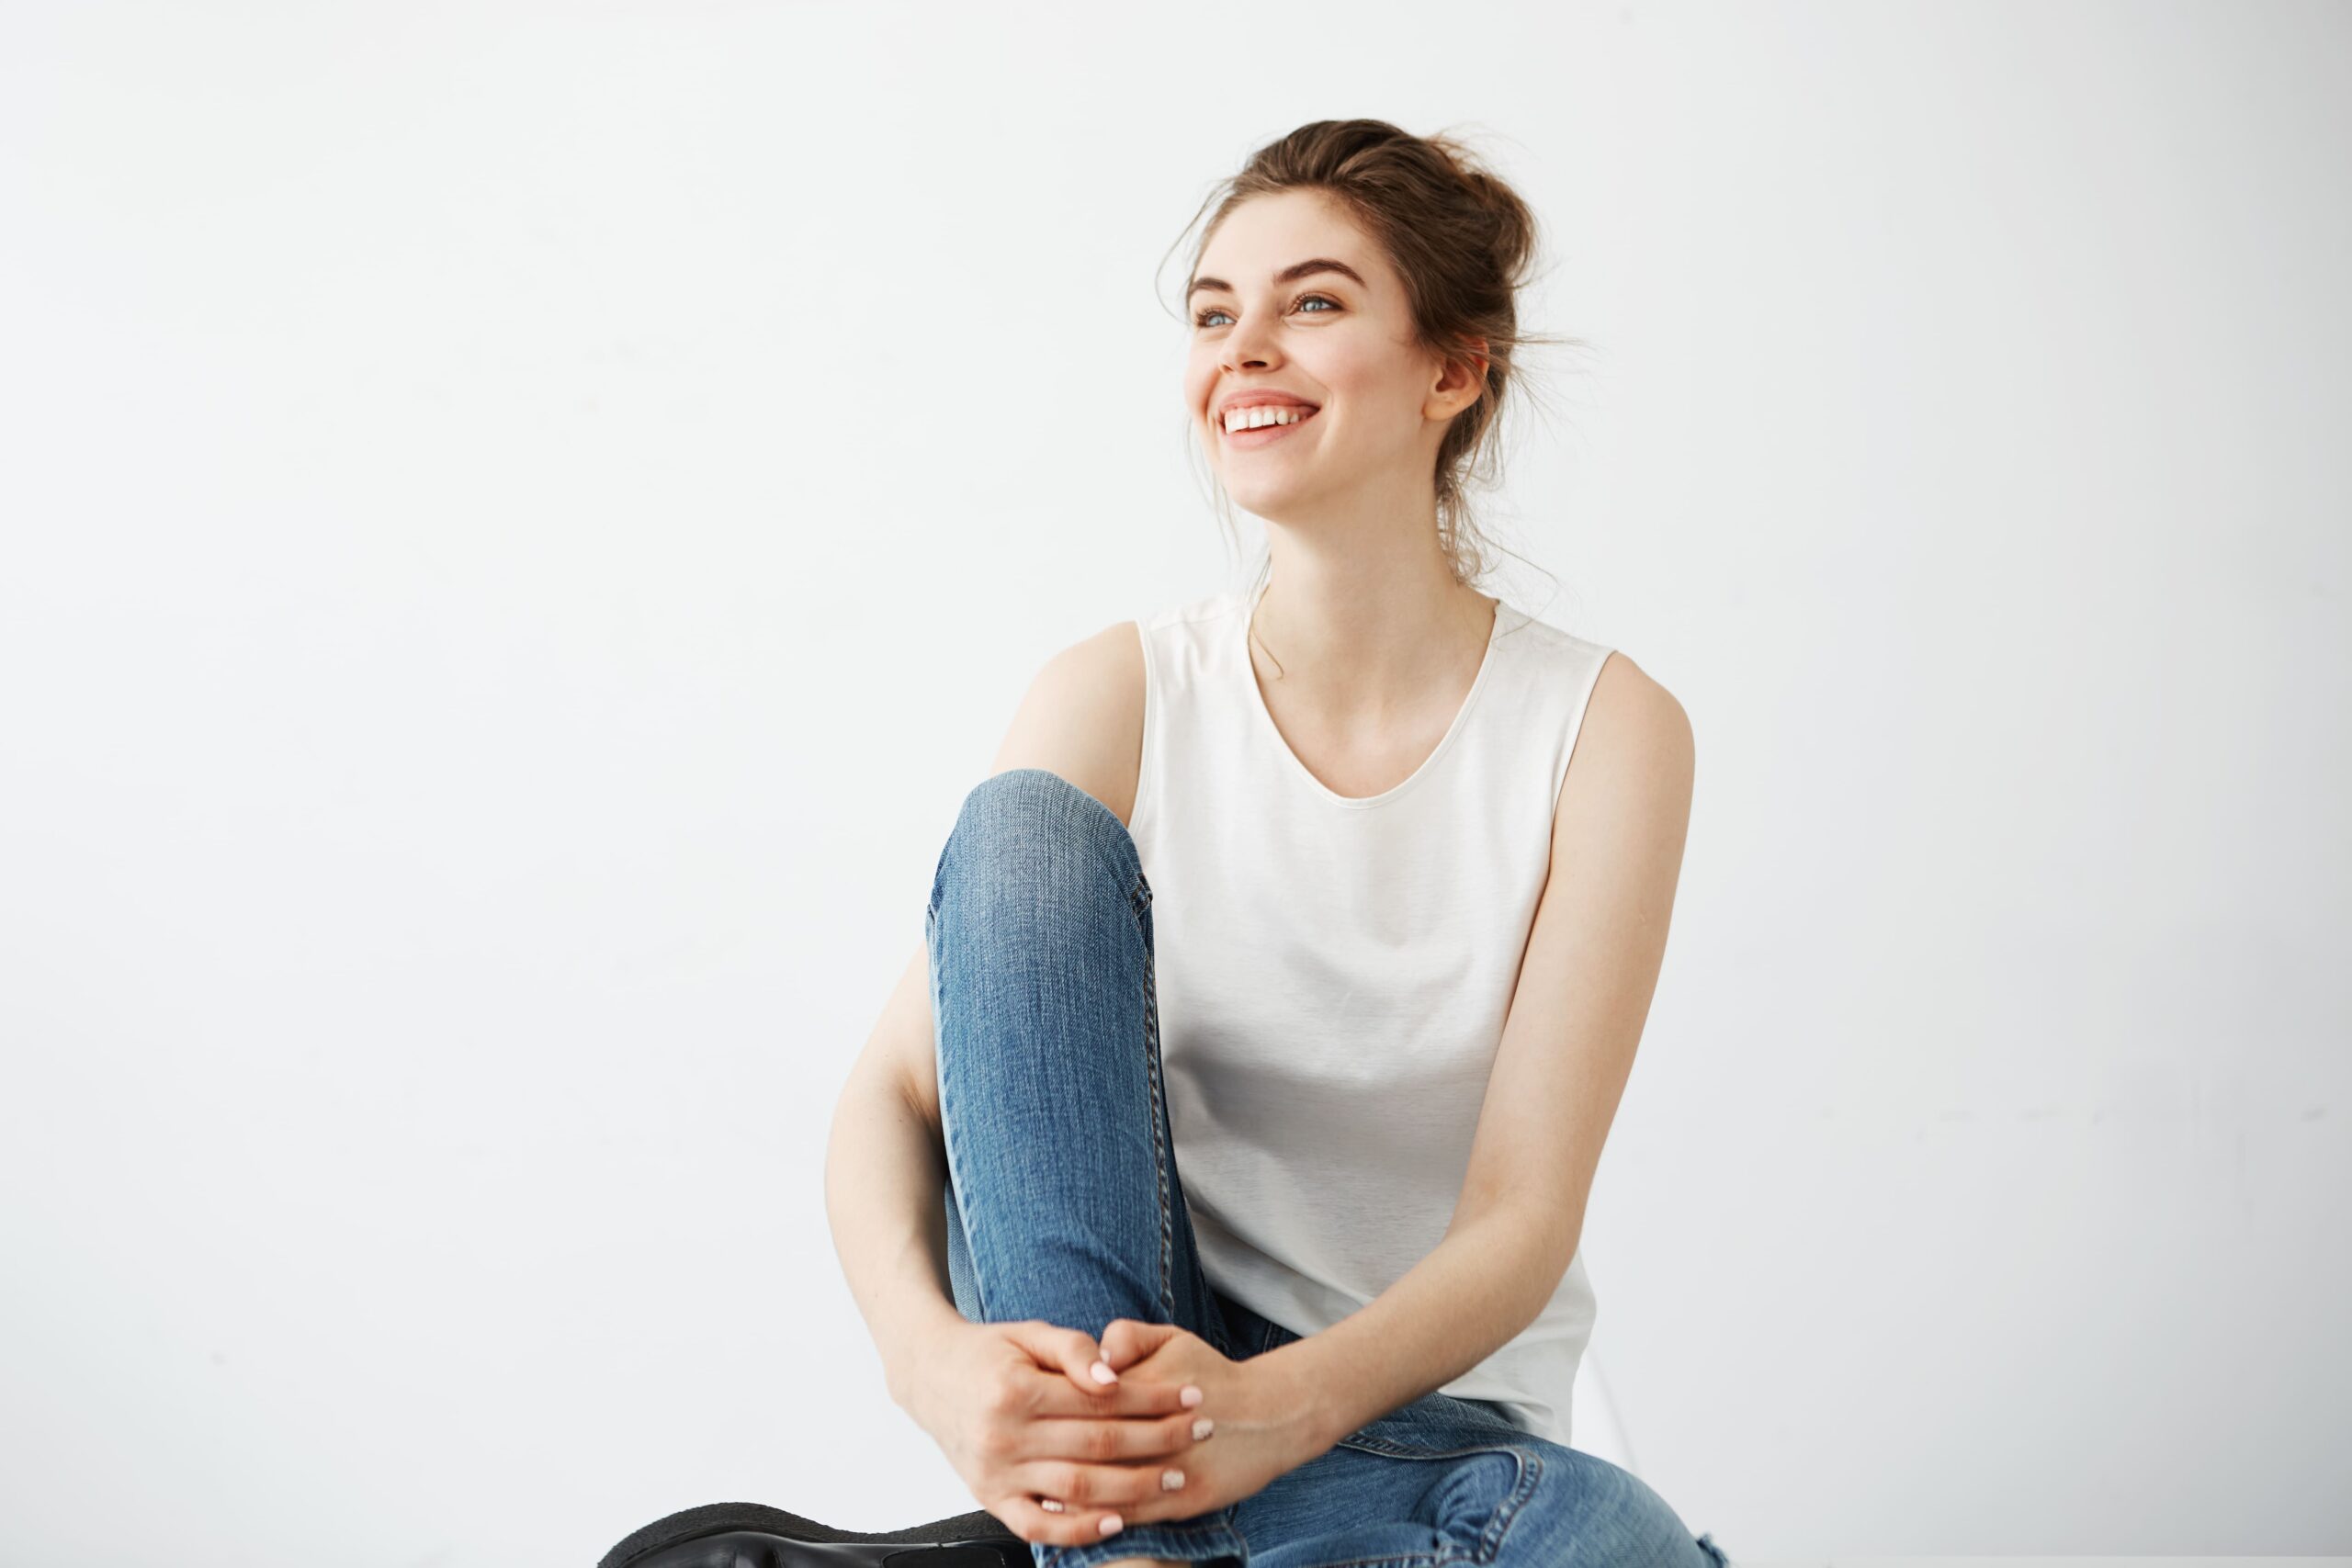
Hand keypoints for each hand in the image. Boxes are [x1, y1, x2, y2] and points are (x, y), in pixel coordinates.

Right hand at [891, 1317, 1219, 1549]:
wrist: (928, 1376)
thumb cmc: (988, 1351)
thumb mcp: (1029, 1334)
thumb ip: (1074, 1351)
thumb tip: (1115, 1378)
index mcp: (1017, 1391)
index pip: (1102, 1401)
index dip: (1154, 1398)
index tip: (1192, 1395)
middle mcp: (1004, 1436)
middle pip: (1099, 1445)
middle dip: (1158, 1439)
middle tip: (1202, 1432)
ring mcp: (996, 1473)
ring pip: (1078, 1488)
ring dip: (1135, 1486)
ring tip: (1176, 1476)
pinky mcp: (989, 1499)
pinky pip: (1039, 1526)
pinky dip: (1080, 1530)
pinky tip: (1118, 1521)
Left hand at [1026, 1319, 1328, 1530]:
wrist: (1272, 1414)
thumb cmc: (1212, 1373)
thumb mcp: (1173, 1338)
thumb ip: (1128, 1336)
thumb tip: (1095, 1355)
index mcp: (1146, 1386)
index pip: (1088, 1399)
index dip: (1053, 1408)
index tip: (1023, 1411)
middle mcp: (1155, 1429)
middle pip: (1090, 1445)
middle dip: (1052, 1452)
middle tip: (1017, 1455)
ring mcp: (1170, 1469)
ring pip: (1107, 1486)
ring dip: (1069, 1491)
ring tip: (1036, 1488)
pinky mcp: (1184, 1500)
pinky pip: (1132, 1515)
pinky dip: (1099, 1517)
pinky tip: (1076, 1515)